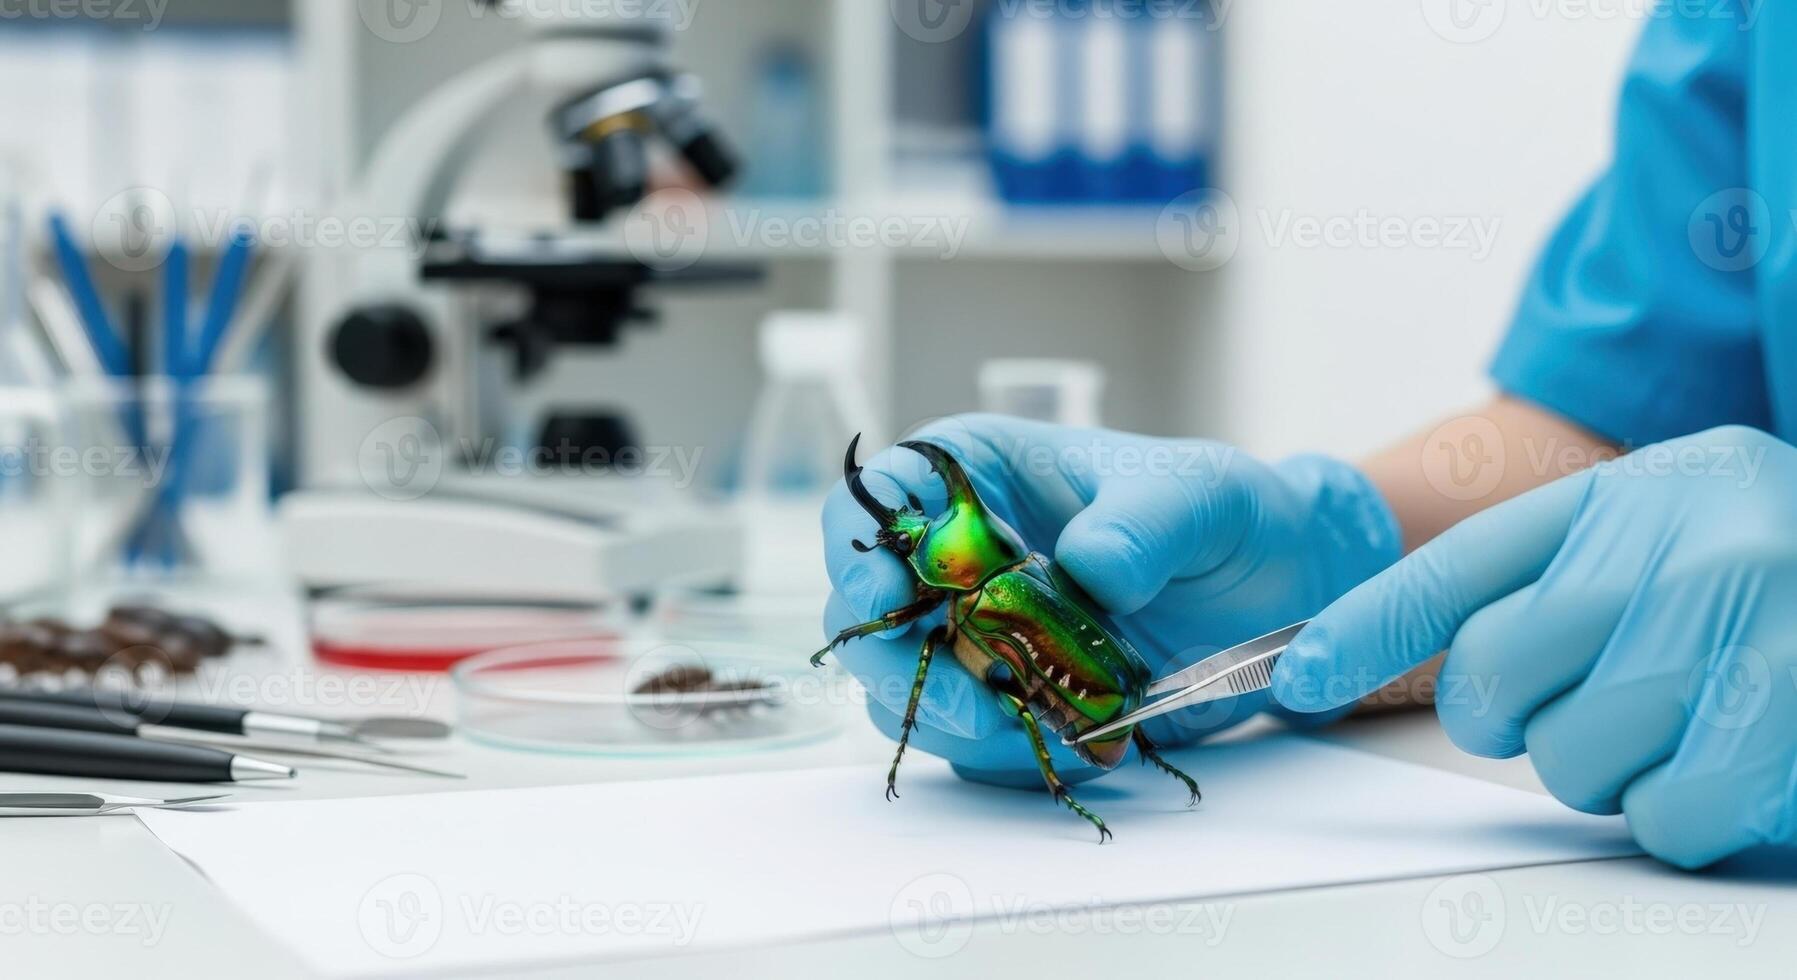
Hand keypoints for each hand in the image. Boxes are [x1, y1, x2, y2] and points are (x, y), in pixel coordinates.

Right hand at [822, 415, 1401, 786]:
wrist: (1281, 589)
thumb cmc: (1224, 513)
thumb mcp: (1199, 496)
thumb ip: (1143, 524)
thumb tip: (1089, 567)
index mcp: (981, 475)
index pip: (881, 499)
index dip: (861, 547)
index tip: (884, 593)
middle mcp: (962, 555)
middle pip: (868, 610)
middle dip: (897, 662)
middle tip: (968, 698)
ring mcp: (981, 632)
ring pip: (907, 685)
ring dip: (953, 718)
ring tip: (1033, 728)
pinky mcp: (1013, 696)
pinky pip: (971, 738)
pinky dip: (1007, 751)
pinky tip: (1070, 741)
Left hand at [1273, 425, 1796, 867]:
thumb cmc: (1773, 578)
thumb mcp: (1657, 540)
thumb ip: (1538, 580)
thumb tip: (1379, 659)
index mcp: (1626, 497)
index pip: (1453, 570)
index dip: (1358, 630)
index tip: (1295, 677)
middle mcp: (1679, 539)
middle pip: (1493, 685)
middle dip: (1531, 719)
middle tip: (1612, 695)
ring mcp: (1744, 616)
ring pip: (1572, 760)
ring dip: (1616, 767)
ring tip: (1691, 717)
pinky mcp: (1790, 705)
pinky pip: (1664, 811)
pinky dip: (1683, 809)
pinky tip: (1730, 759)